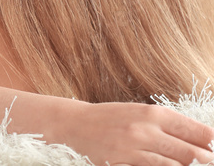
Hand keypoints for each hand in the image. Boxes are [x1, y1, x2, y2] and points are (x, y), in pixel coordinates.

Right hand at [46, 99, 213, 165]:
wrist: (74, 124)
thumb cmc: (110, 118)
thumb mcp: (139, 113)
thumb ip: (167, 125)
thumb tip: (200, 142)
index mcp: (154, 113)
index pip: (198, 132)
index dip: (211, 144)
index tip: (212, 150)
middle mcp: (146, 129)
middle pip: (191, 153)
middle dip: (205, 162)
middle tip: (208, 164)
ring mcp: (135, 148)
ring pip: (176, 165)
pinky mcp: (123, 162)